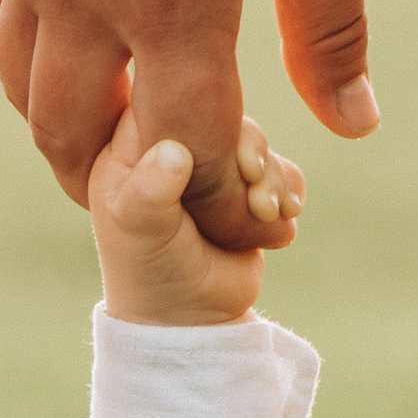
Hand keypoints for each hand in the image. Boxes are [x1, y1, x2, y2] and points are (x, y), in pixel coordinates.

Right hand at [0, 0, 374, 250]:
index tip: (238, 209)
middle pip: (69, 141)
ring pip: (19, 87)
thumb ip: (329, 27)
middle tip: (151, 187)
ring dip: (59, 123)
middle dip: (113, 183)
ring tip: (105, 122)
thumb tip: (351, 127)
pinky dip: (21, 48)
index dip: (212, 200)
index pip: (180, 151)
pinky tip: (63, 38)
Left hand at [89, 108, 302, 322]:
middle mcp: (169, 148)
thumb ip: (150, 192)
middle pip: (222, 110)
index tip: (220, 158)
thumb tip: (174, 151)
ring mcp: (211, 168)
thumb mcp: (142, 235)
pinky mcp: (245, 189)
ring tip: (266, 213)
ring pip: (255, 140)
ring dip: (272, 177)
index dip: (204, 116)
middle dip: (247, 149)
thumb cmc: (152, 278)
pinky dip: (288, 190)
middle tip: (254, 184)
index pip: (167, 95)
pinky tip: (281, 217)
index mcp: (129, 148)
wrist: (190, 323)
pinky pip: (280, 167)